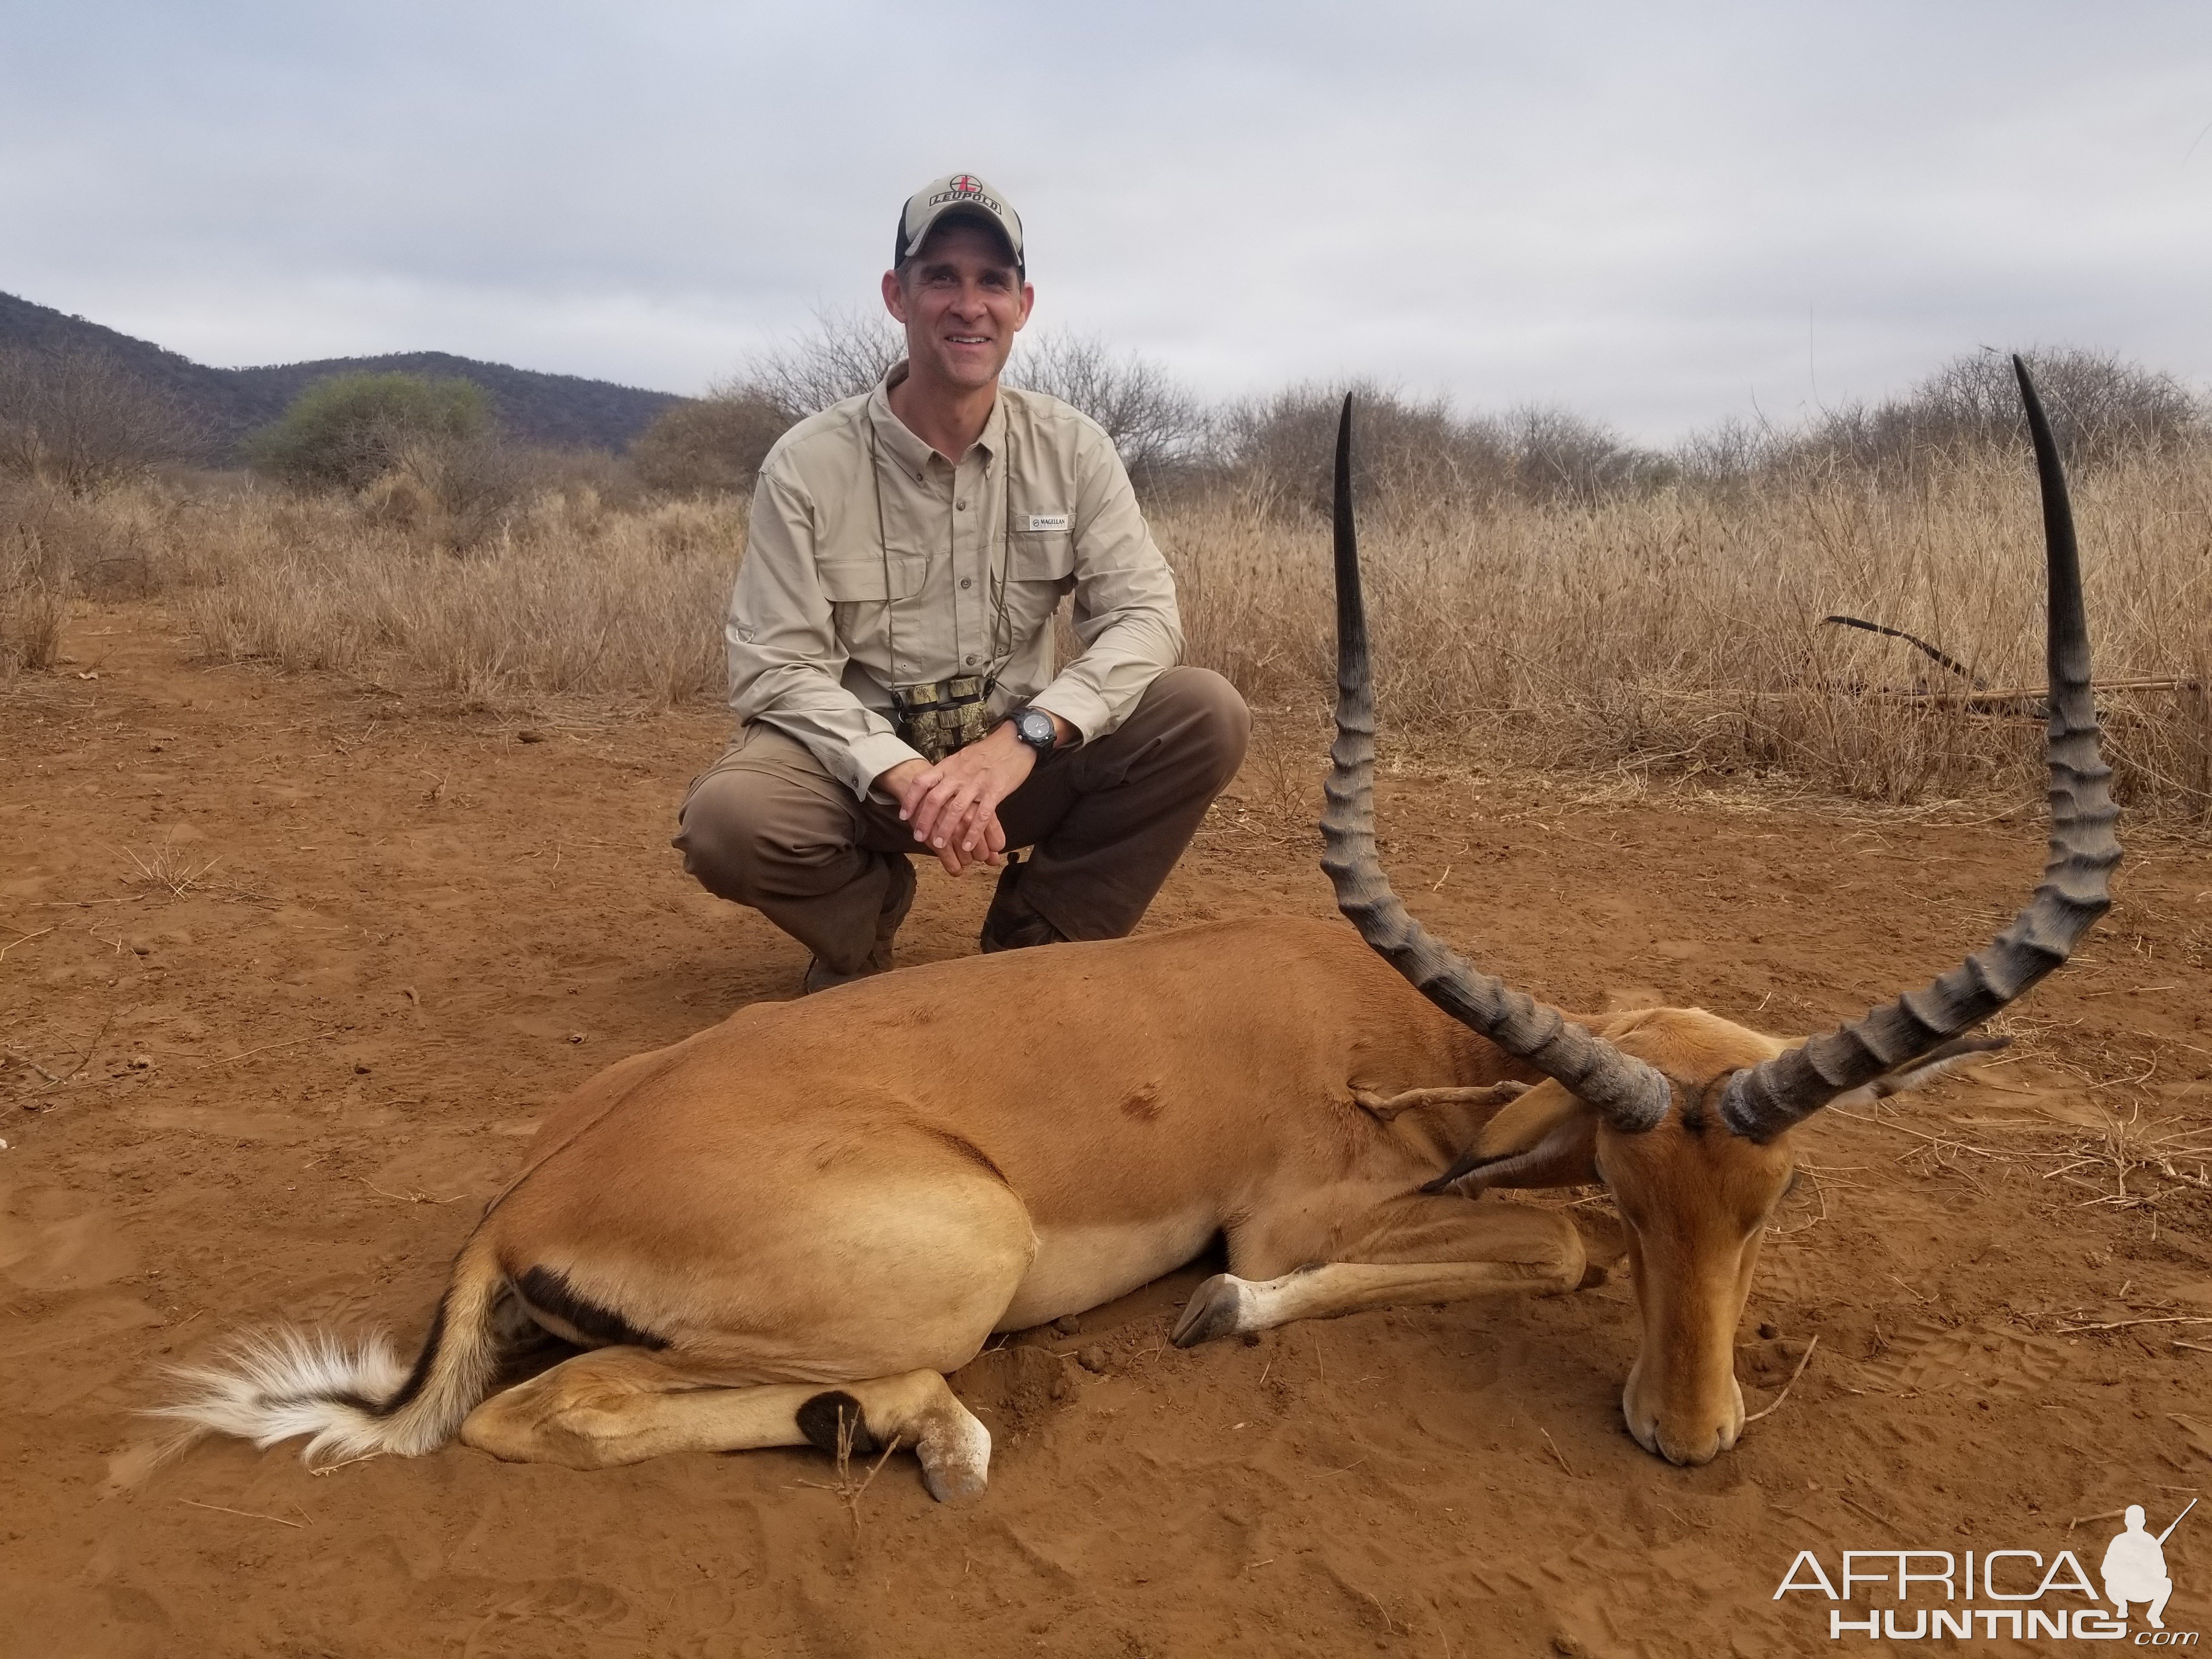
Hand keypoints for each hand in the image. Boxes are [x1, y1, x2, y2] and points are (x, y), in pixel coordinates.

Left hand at [879, 730, 1032, 875]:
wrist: (1016, 741)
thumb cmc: (989, 751)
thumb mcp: (962, 757)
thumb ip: (948, 772)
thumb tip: (933, 785)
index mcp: (949, 766)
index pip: (922, 781)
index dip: (911, 799)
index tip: (904, 816)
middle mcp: (959, 775)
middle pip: (935, 799)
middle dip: (924, 820)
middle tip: (919, 837)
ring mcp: (977, 784)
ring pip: (956, 809)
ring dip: (945, 829)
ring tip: (939, 844)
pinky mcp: (995, 791)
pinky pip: (981, 815)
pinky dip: (973, 832)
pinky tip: (967, 845)